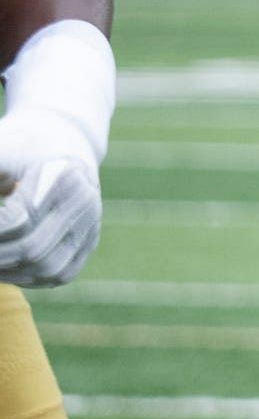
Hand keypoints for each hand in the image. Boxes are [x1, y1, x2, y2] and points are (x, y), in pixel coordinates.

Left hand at [0, 111, 102, 288]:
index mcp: (62, 176)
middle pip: (32, 249)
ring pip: (49, 268)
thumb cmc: (21, 146)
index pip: (17, 222)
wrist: (62, 139)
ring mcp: (91, 223)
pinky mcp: (90, 240)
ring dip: (10, 273)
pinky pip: (61, 274)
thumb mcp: (2, 151)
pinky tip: (6, 269)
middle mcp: (84, 201)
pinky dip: (30, 279)